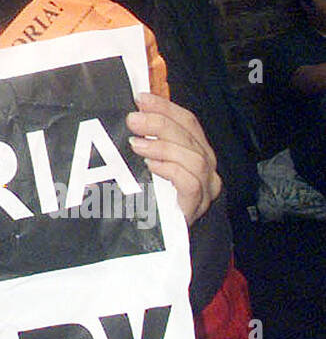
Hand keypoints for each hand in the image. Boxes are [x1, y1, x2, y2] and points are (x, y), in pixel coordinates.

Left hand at [126, 93, 221, 226]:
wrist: (163, 239)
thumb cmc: (153, 195)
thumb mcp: (150, 162)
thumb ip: (148, 140)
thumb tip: (132, 113)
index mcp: (196, 150)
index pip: (188, 121)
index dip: (165, 107)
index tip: (140, 98)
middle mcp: (206, 166)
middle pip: (190, 136)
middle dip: (160, 123)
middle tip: (133, 120)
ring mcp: (206, 187)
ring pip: (194, 158)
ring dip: (163, 146)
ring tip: (136, 145)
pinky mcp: (197, 206)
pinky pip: (191, 183)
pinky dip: (171, 170)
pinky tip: (151, 166)